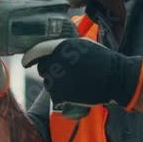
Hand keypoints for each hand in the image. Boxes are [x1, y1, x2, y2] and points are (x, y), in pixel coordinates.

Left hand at [27, 38, 142, 106]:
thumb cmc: (103, 60)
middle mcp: (56, 61)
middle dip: (49, 71)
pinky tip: (75, 93)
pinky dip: (63, 96)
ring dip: (57, 84)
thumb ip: (65, 46)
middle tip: (63, 74)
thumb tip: (51, 51)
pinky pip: (56, 96)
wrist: (116, 77)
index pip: (36, 51)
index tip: (26, 62)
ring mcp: (57, 78)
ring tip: (75, 83)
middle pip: (42, 69)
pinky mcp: (61, 94)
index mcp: (61, 47)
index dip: (29, 58)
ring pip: (49, 83)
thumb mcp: (83, 45)